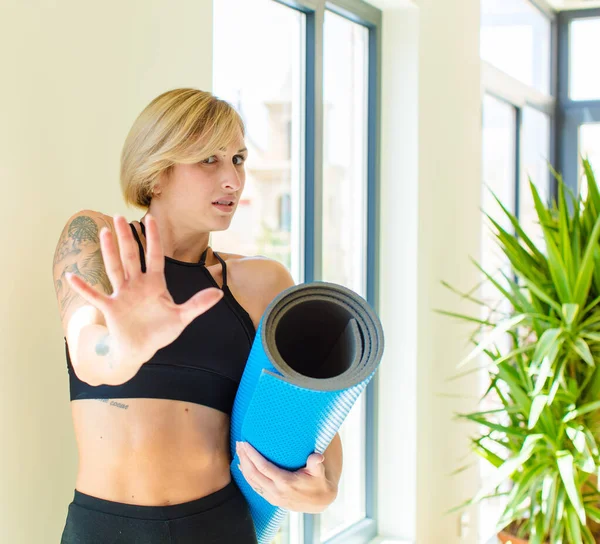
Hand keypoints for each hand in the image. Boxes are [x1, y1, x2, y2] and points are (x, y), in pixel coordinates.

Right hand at [65, 214, 222, 367]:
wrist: (142, 350)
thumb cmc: (160, 331)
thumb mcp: (182, 317)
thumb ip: (198, 305)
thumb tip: (219, 293)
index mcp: (155, 283)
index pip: (155, 256)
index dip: (153, 238)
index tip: (150, 218)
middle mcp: (137, 284)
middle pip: (131, 256)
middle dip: (127, 238)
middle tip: (119, 216)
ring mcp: (122, 294)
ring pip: (115, 268)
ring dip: (109, 251)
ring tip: (104, 232)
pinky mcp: (111, 308)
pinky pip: (96, 296)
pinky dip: (84, 288)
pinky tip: (72, 276)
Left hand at [236, 441, 336, 513]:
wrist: (319, 502)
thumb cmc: (318, 482)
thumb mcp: (319, 472)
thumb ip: (316, 463)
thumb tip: (317, 456)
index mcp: (286, 483)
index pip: (263, 468)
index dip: (252, 455)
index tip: (245, 443)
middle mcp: (276, 492)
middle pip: (253, 474)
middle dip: (244, 458)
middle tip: (238, 443)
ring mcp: (272, 497)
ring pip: (251, 481)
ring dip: (243, 466)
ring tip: (238, 451)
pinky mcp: (271, 499)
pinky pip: (254, 486)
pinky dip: (246, 476)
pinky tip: (242, 466)